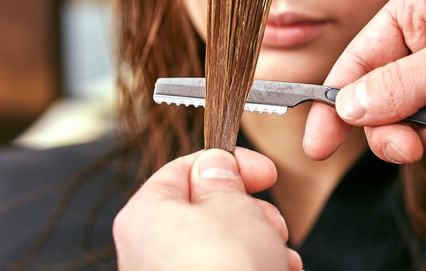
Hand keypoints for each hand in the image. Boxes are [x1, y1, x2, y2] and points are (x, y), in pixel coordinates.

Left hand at [114, 148, 300, 270]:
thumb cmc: (226, 270)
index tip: (265, 172)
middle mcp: (150, 251)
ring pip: (225, 246)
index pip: (184, 170)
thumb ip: (223, 179)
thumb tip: (215, 165)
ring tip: (278, 257)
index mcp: (147, 215)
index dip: (229, 164)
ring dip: (261, 245)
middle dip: (251, 214)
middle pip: (208, 211)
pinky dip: (255, 268)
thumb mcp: (232, 206)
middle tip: (271, 224)